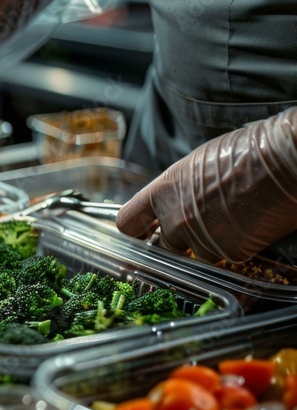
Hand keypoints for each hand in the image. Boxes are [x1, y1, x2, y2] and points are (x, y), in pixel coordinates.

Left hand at [117, 107, 296, 262]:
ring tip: (234, 218)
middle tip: (202, 225)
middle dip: (179, 241)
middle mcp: (176, 219)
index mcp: (163, 191)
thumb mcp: (197, 165)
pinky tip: (250, 224)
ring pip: (197, 254)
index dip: (136, 230)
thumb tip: (174, 203)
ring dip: (211, 244)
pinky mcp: (230, 252)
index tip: (142, 233)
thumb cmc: (247, 152)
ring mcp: (201, 239)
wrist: (286, 160)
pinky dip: (237, 246)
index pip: (128, 222)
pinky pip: (226, 257)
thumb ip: (177, 190)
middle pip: (163, 246)